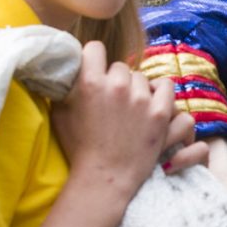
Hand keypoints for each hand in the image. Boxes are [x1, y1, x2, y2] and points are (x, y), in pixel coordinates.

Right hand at [53, 41, 182, 202]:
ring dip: (136, 88)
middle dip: (115, 80)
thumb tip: (66, 66)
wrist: (105, 178)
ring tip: (131, 107)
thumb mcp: (60, 113)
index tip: (94, 69)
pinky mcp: (161, 112)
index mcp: (90, 82)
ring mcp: (141, 99)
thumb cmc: (79, 148)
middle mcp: (117, 85)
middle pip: (119, 66)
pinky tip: (152, 102)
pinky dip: (159, 92)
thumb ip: (65, 86)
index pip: (95, 48)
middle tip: (112, 99)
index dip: (93, 59)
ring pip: (141, 77)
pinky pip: (166, 86)